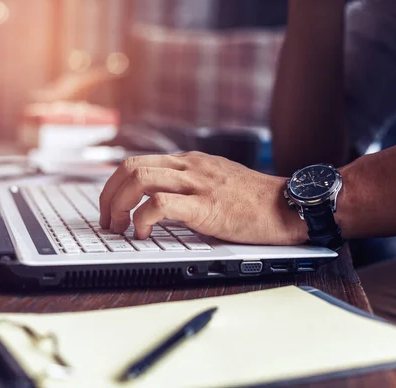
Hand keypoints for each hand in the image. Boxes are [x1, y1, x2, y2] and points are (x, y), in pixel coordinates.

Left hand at [99, 152, 306, 244]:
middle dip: (109, 195)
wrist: (287, 206)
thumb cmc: (254, 200)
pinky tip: (143, 234)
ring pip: (140, 179)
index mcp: (189, 162)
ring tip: (119, 227)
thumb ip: (189, 185)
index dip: (115, 185)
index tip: (111, 206)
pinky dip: (143, 219)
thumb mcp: (216, 181)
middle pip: (130, 167)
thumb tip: (159, 202)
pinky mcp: (206, 206)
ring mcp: (197, 183)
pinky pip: (161, 205)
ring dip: (119, 205)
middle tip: (108, 221)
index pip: (138, 161)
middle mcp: (189, 167)